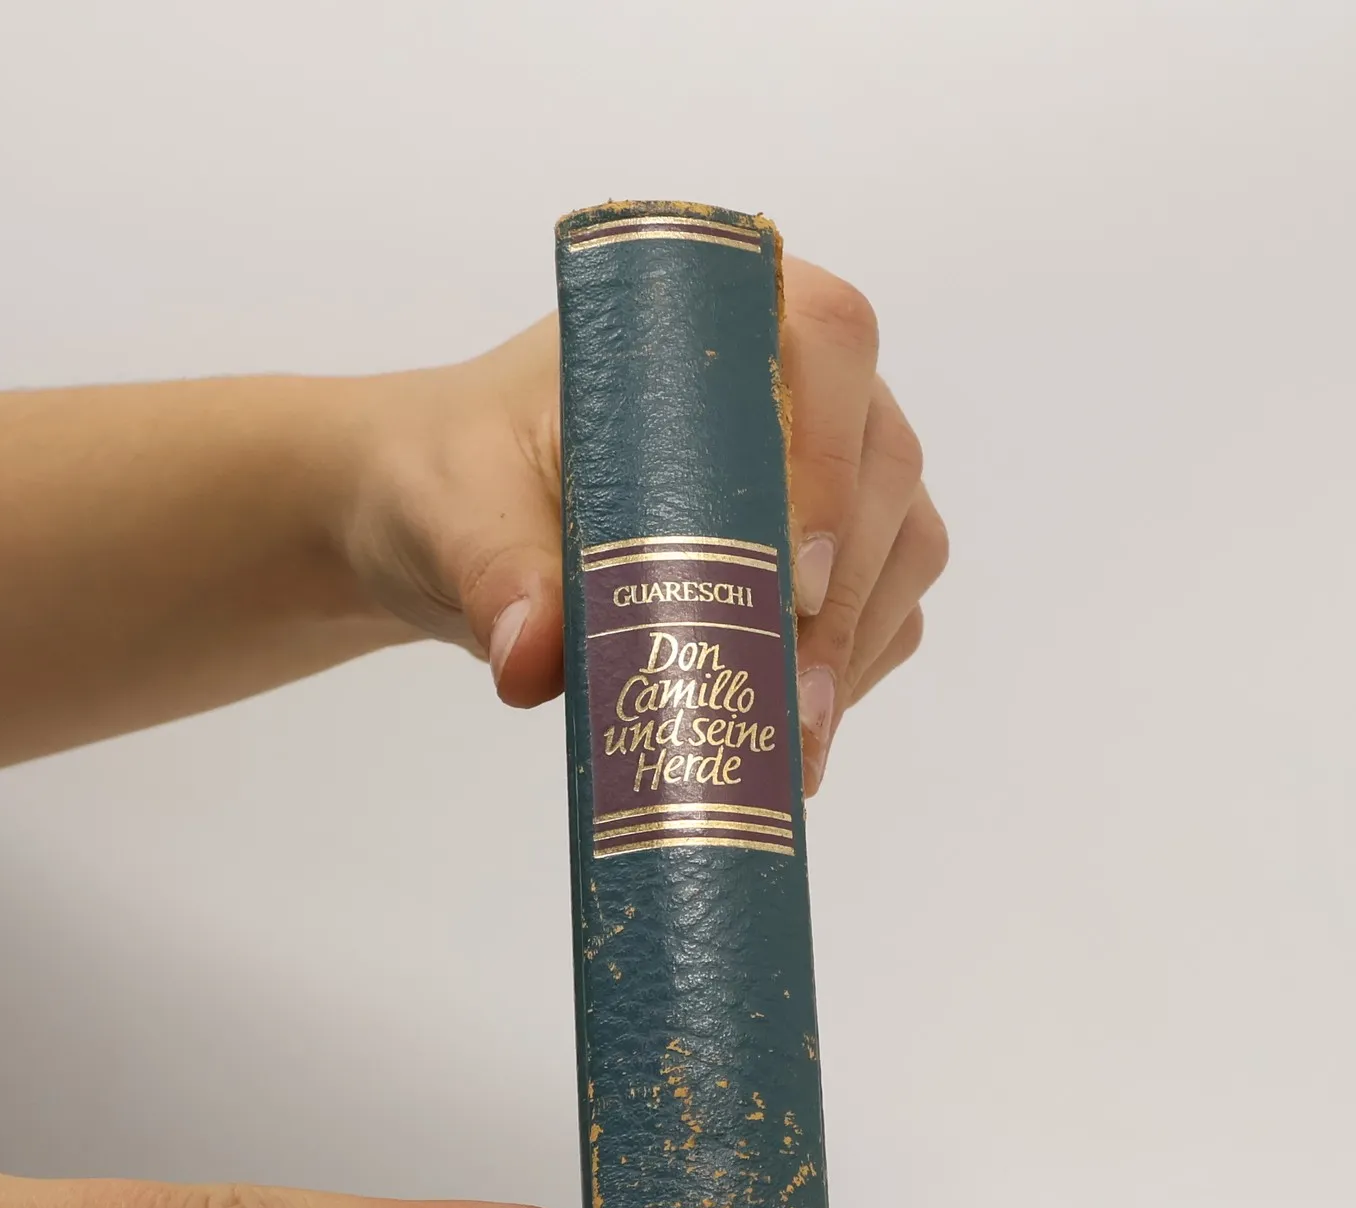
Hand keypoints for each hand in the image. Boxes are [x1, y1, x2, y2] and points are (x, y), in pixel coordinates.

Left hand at [344, 258, 948, 794]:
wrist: (456, 528)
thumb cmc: (457, 477)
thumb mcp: (454, 511)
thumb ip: (494, 573)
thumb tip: (533, 660)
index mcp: (714, 316)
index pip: (829, 340)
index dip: (831, 455)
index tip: (796, 574)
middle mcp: (797, 382)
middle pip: (883, 465)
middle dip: (849, 593)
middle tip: (793, 701)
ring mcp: (828, 472)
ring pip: (901, 545)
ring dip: (860, 644)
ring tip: (796, 743)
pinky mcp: (829, 559)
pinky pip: (881, 613)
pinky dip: (852, 677)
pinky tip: (796, 741)